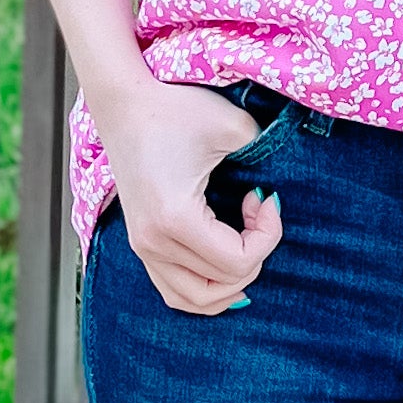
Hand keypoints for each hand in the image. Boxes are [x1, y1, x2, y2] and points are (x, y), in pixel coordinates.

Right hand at [92, 79, 284, 316]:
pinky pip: (175, 291)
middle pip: (222, 284)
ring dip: (232, 282)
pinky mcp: (140, 244)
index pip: (238, 263)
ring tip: (247, 244)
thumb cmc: (175, 110)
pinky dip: (206, 290)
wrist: (124, 103)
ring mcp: (143, 247)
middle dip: (255, 252)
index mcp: (174, 219)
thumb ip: (266, 154)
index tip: (267, 197)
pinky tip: (226, 267)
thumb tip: (277, 190)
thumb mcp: (233, 126)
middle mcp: (154, 243)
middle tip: (258, 211)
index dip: (268, 236)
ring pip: (196, 299)